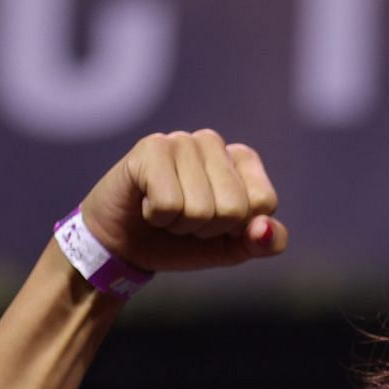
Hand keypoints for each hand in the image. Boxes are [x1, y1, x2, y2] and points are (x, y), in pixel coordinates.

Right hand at [78, 130, 288, 272]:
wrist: (123, 246)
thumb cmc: (181, 241)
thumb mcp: (231, 248)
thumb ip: (265, 242)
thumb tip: (265, 228)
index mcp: (241, 159)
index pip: (264, 202)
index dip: (237, 228)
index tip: (214, 224)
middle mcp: (213, 142)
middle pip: (234, 208)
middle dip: (207, 229)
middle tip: (184, 220)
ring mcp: (181, 140)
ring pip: (201, 209)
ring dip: (179, 225)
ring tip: (164, 212)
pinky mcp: (150, 148)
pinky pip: (169, 204)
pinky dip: (157, 218)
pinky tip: (145, 204)